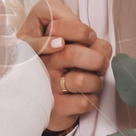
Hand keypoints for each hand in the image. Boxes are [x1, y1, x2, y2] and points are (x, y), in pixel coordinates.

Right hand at [19, 0, 110, 130]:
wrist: (37, 103)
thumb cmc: (56, 67)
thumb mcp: (56, 41)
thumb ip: (72, 29)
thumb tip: (93, 39)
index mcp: (40, 44)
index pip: (56, 27)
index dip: (80, 30)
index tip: (90, 38)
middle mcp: (41, 64)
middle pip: (73, 54)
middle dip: (97, 59)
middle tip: (99, 64)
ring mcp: (47, 87)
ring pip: (82, 81)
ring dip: (95, 82)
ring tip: (90, 82)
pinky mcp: (57, 108)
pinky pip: (84, 102)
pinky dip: (92, 99)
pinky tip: (84, 96)